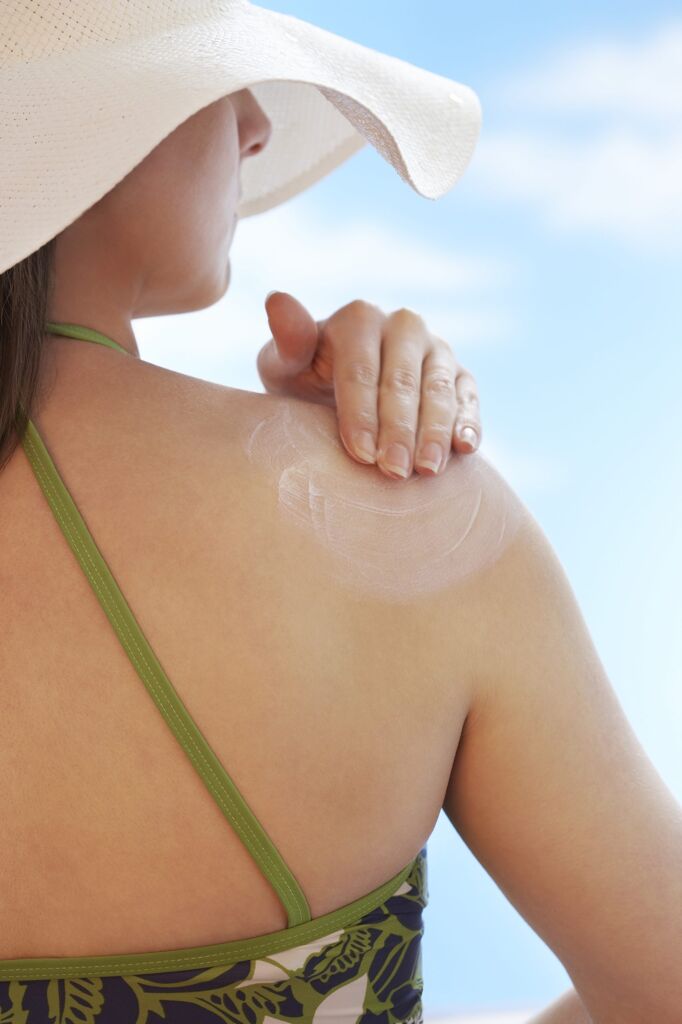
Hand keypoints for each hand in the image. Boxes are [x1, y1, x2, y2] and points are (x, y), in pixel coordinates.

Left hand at [256, 292, 480, 479]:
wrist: (335, 399)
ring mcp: (435, 349)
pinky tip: (465, 449)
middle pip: (402, 380)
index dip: (360, 413)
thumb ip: (288, 340)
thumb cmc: (305, 384)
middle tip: (393, 472)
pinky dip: (469, 422)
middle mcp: (403, 325)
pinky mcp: (460, 375)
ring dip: (434, 430)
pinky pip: (469, 396)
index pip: (360, 369)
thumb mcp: (286, 366)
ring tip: (426, 470)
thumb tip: (276, 299)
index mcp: (359, 318)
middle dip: (398, 428)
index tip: (360, 455)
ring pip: (439, 388)